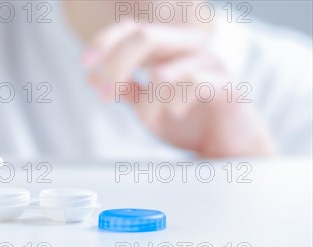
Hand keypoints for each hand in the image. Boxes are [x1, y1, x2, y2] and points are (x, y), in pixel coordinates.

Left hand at [82, 22, 273, 157]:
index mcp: (168, 48)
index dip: (104, 42)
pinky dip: (174, 104)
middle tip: (106, 96)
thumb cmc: (189, 122)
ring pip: (163, 69)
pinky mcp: (228, 83)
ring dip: (148, 102)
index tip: (85, 63)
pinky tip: (176, 114)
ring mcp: (210, 62)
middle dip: (116, 66)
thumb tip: (94, 77)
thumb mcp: (147, 106)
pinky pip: (192, 82)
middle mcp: (189, 47)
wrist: (229, 149)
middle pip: (144, 36)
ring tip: (153, 117)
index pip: (131, 28)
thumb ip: (125, 89)